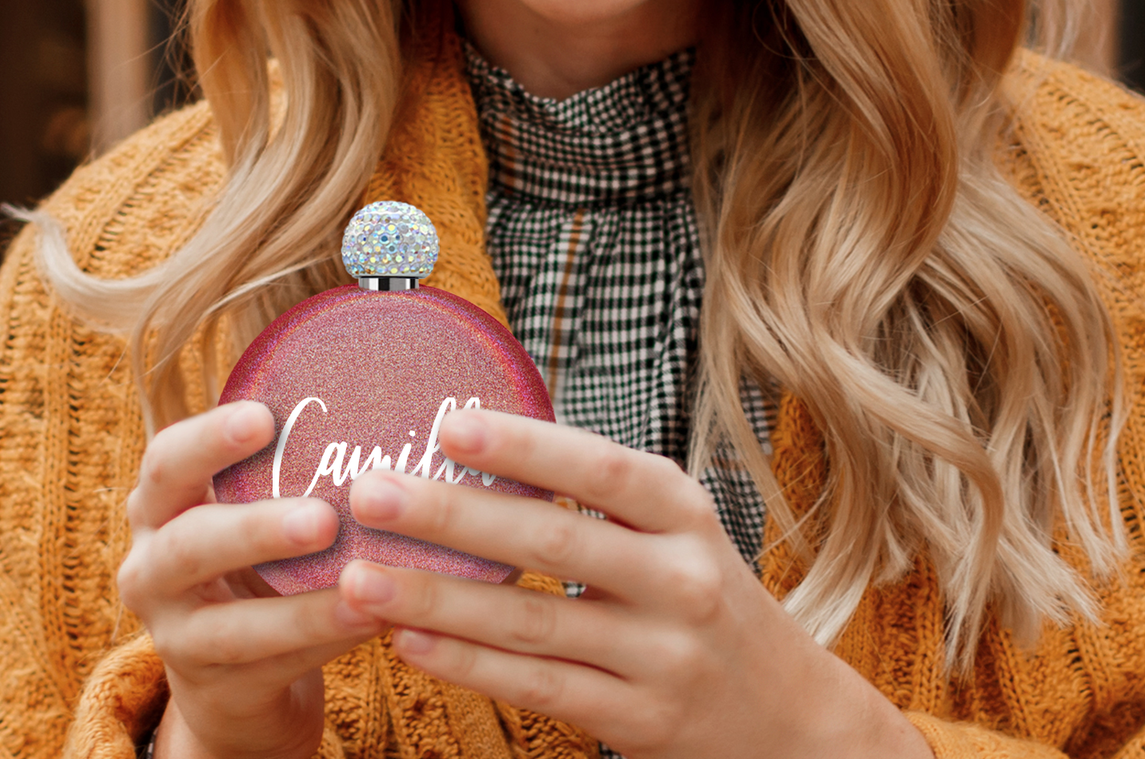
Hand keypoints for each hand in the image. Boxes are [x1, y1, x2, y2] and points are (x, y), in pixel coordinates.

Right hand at [118, 401, 384, 758]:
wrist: (236, 670)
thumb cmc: (260, 554)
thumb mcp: (256, 503)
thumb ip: (293, 458)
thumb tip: (390, 384)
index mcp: (163, 506)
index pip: (167, 462)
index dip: (209, 438)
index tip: (265, 416)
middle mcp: (153, 567)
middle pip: (190, 545)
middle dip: (256, 529)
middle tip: (324, 517)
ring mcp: (178, 636)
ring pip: (231, 625)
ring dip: (302, 605)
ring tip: (362, 580)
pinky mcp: (214, 688)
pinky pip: (272, 666)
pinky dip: (325, 639)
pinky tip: (376, 618)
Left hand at [338, 411, 931, 758]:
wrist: (785, 711)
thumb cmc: (706, 595)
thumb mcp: (677, 531)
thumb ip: (603, 496)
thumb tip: (488, 445)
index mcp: (683, 512)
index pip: (598, 468)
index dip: (524, 446)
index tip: (449, 423)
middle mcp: (678, 578)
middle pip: (552, 541)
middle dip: (452, 515)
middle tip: (371, 492)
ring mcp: (660, 655)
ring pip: (530, 623)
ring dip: (436, 598)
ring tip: (359, 578)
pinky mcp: (638, 720)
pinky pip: (537, 686)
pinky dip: (466, 664)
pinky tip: (409, 640)